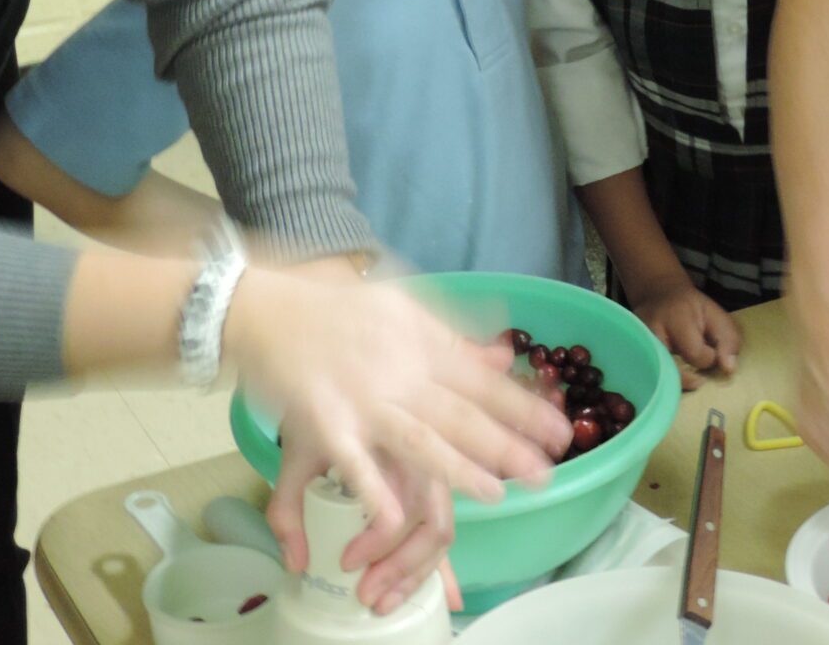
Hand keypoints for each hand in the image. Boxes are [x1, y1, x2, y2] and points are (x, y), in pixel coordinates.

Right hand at [227, 268, 571, 612]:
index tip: (559, 430)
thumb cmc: (338, 311)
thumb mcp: (404, 309)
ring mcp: (363, 399)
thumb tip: (501, 357)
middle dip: (505, 444)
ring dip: (457, 469)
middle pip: (460, 413)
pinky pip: (353, 463)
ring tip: (496, 494)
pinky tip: (398, 519)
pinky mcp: (323, 423)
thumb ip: (452, 336)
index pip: (482, 380)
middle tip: (544, 472)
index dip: (522, 407)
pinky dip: (374, 490)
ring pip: (418, 438)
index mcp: (422, 342)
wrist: (269, 310)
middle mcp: (400, 371)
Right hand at [631, 272, 742, 389]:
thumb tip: (728, 369)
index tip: (710, 352)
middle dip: (689, 379)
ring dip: (673, 382)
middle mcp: (651, 331)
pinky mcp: (631, 352)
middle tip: (698, 378)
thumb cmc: (691, 308)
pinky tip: (670, 377)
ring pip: (657, 377)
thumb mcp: (716, 316)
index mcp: (676, 318)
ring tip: (685, 378)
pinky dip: (661, 380)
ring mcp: (637, 343)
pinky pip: (648, 375)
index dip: (708, 358)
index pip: (695, 353)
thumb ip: (728, 341)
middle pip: (671, 371)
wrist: (658, 294)